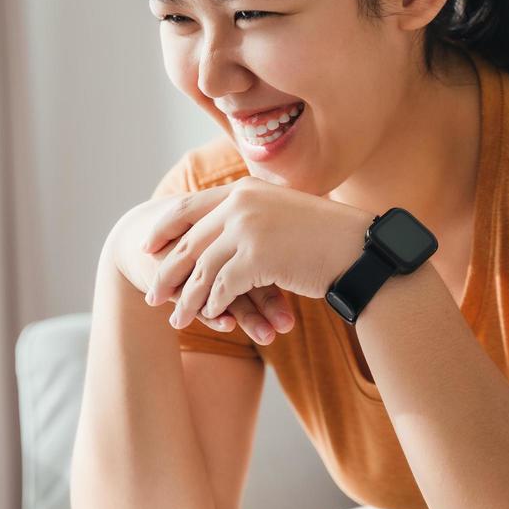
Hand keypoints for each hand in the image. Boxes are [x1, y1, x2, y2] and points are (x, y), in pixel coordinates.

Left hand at [143, 176, 372, 341]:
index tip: (149, 246)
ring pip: (202, 270)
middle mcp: (241, 204)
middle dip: (168, 271)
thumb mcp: (282, 212)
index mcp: (244, 189)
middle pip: (190, 241)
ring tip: (175, 319)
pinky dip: (213, 305)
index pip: (190, 206)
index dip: (165, 228)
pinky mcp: (256, 257)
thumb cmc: (326, 235)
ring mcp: (247, 229)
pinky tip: (210, 319)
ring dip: (187, 299)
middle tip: (152, 293)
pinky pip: (222, 288)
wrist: (359, 248)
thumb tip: (222, 232)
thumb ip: (251, 214)